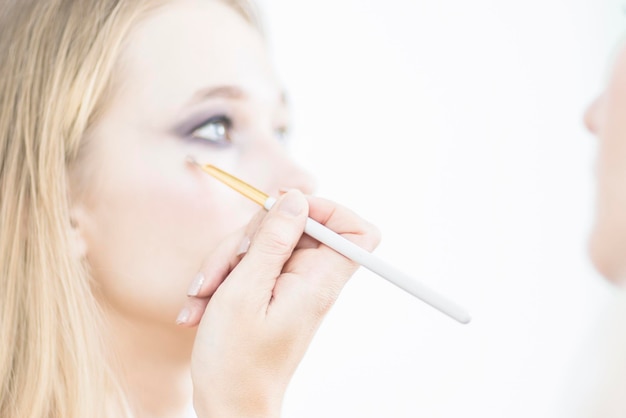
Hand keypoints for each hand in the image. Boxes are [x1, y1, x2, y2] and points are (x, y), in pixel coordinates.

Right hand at [178, 189, 379, 417]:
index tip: (285, 212)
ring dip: (226, 262)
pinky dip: (223, 277)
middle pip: (295, 227)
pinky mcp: (270, 291)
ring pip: (265, 243)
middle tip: (226, 266)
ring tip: (204, 295)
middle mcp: (311, 280)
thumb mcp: (245, 292)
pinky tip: (201, 305)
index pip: (357, 231)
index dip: (328, 210)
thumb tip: (295, 199)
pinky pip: (251, 264)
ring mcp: (290, 285)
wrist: (227, 406)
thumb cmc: (235, 361)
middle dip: (252, 237)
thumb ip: (273, 241)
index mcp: (318, 281)